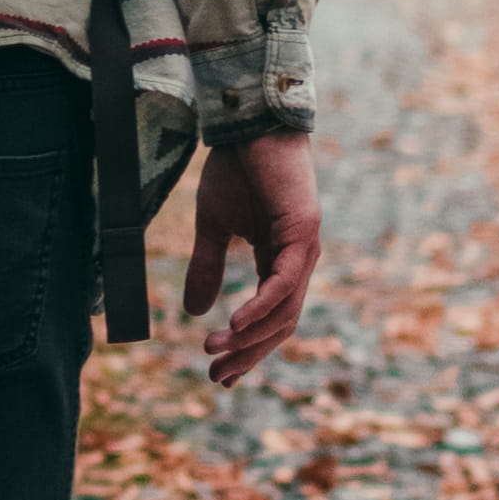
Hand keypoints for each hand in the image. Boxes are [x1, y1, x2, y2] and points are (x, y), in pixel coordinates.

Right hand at [183, 131, 320, 387]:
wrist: (248, 123)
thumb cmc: (235, 168)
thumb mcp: (213, 226)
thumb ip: (207, 267)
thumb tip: (193, 311)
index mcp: (281, 260)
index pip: (271, 318)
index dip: (247, 349)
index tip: (220, 375)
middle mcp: (299, 260)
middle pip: (281, 324)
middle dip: (248, 354)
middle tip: (217, 376)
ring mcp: (305, 247)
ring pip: (284, 310)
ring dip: (250, 337)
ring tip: (215, 350)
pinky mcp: (303, 231)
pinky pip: (283, 282)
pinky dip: (261, 307)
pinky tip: (235, 325)